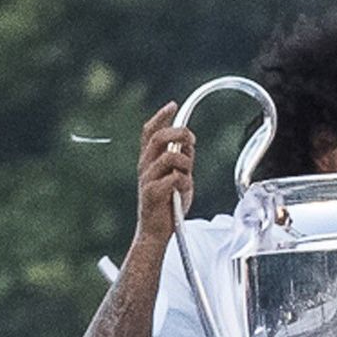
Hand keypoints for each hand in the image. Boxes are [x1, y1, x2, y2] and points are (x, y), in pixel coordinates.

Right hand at [134, 103, 194, 250]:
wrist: (157, 232)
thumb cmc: (168, 205)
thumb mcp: (180, 177)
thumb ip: (183, 160)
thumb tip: (188, 142)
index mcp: (150, 160)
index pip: (150, 132)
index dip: (161, 117)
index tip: (173, 105)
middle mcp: (145, 166)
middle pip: (159, 137)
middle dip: (179, 133)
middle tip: (192, 140)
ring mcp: (147, 179)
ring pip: (170, 157)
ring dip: (186, 163)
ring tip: (187, 176)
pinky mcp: (151, 193)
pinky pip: (174, 178)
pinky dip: (184, 183)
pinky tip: (183, 192)